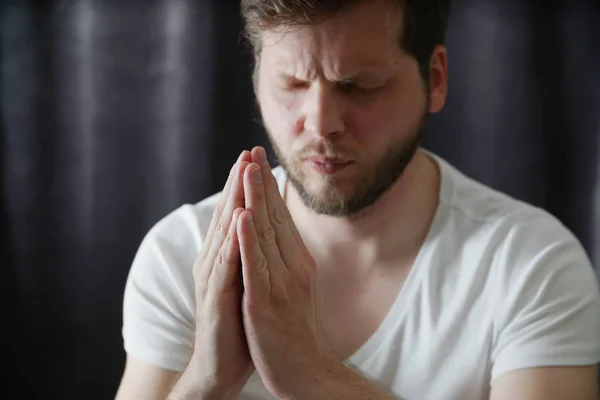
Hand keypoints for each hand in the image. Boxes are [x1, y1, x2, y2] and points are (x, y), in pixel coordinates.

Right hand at [177, 151, 253, 398]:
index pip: (237, 214)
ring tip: (242, 172)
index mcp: (226, 257)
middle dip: (239, 182)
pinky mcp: (216, 297)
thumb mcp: (247, 283)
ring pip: (225, 232)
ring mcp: (213, 278)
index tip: (257, 158)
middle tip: (249, 151)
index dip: (246, 186)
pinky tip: (238, 220)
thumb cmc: (237, 323)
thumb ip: (250, 256)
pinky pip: (225, 265)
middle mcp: (215, 261)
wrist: (219, 366)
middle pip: (229, 214)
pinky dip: (232, 240)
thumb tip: (262, 232)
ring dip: (234, 200)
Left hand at [236, 147, 330, 398]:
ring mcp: (280, 284)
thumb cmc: (296, 330)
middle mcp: (293, 267)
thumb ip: (289, 260)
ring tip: (246, 170)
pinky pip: (256, 266)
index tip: (258, 161)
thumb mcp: (297, 288)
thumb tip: (281, 235)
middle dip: (261, 182)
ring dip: (255, 200)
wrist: (305, 371)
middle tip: (251, 151)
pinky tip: (242, 216)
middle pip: (275, 218)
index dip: (269, 188)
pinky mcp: (266, 303)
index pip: (281, 218)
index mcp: (298, 262)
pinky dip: (249, 239)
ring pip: (265, 234)